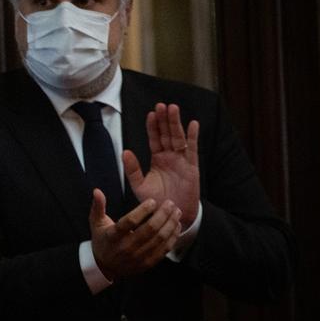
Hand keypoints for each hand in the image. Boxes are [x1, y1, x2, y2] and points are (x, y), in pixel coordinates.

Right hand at [89, 190, 182, 287]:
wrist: (105, 266)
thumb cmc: (102, 240)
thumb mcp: (96, 223)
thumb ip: (98, 206)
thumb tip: (97, 191)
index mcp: (113, 236)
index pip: (130, 221)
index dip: (143, 210)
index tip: (153, 201)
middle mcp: (126, 247)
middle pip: (149, 229)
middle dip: (163, 214)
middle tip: (170, 203)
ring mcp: (138, 257)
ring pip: (159, 239)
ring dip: (170, 224)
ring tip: (176, 212)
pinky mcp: (147, 263)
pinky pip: (164, 249)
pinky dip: (172, 237)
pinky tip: (176, 226)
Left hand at [124, 103, 199, 228]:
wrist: (170, 216)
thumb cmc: (155, 202)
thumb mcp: (140, 185)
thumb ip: (132, 169)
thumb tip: (125, 151)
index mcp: (157, 159)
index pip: (154, 139)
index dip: (153, 126)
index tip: (150, 113)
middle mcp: (169, 157)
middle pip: (167, 134)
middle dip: (164, 120)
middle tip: (161, 105)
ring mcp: (182, 161)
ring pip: (179, 138)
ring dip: (176, 123)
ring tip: (173, 108)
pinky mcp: (192, 167)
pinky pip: (193, 149)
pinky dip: (193, 136)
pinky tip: (194, 124)